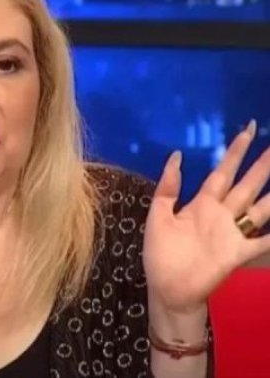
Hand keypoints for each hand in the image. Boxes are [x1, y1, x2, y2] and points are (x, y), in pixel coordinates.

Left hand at [144, 120, 269, 313]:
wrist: (167, 288)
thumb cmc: (160, 252)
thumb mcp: (158, 214)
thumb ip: (168, 187)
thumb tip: (176, 155)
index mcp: (201, 202)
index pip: (222, 171)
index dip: (235, 151)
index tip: (249, 130)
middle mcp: (222, 213)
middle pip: (247, 183)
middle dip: (262, 164)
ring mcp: (233, 232)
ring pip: (261, 206)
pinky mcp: (239, 252)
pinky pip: (264, 241)